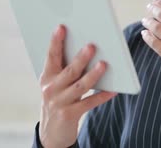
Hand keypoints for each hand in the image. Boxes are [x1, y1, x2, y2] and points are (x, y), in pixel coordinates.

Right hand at [38, 25, 116, 147]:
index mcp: (47, 76)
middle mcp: (51, 88)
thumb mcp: (57, 83)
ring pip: (80, 86)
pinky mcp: (70, 115)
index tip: (61, 27)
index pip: (51, 56)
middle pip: (69, 71)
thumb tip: (87, 47)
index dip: (56, 42)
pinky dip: (102, 96)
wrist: (52, 132)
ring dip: (93, 75)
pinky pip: (89, 103)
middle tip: (92, 46)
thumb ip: (66, 68)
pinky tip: (113, 90)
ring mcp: (60, 102)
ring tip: (104, 64)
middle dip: (81, 58)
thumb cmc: (59, 98)